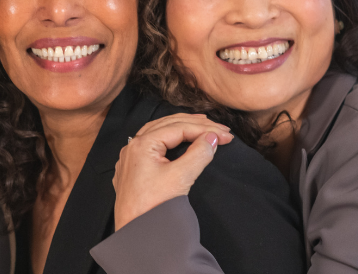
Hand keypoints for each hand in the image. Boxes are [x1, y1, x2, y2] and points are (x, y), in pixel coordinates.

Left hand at [112, 114, 233, 230]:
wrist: (135, 233)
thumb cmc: (152, 207)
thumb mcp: (180, 178)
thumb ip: (198, 154)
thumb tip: (212, 138)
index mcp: (142, 144)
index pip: (179, 128)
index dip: (205, 129)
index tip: (226, 136)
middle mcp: (133, 147)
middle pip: (168, 125)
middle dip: (195, 125)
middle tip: (220, 129)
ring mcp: (131, 158)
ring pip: (158, 133)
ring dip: (181, 128)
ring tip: (202, 127)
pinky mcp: (133, 170)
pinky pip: (152, 146)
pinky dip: (169, 139)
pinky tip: (177, 141)